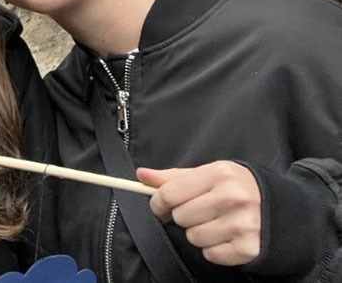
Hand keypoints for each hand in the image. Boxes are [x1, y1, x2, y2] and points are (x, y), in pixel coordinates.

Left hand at [137, 162, 261, 266]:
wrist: (286, 210)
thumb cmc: (240, 188)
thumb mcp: (211, 174)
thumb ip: (174, 177)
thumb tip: (142, 175)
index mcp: (220, 174)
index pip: (170, 193)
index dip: (159, 202)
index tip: (162, 205)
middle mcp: (233, 198)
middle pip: (180, 216)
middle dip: (185, 216)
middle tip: (201, 211)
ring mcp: (243, 225)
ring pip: (193, 237)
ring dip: (200, 233)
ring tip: (217, 222)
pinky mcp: (249, 248)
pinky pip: (211, 255)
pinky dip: (215, 249)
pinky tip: (228, 236)